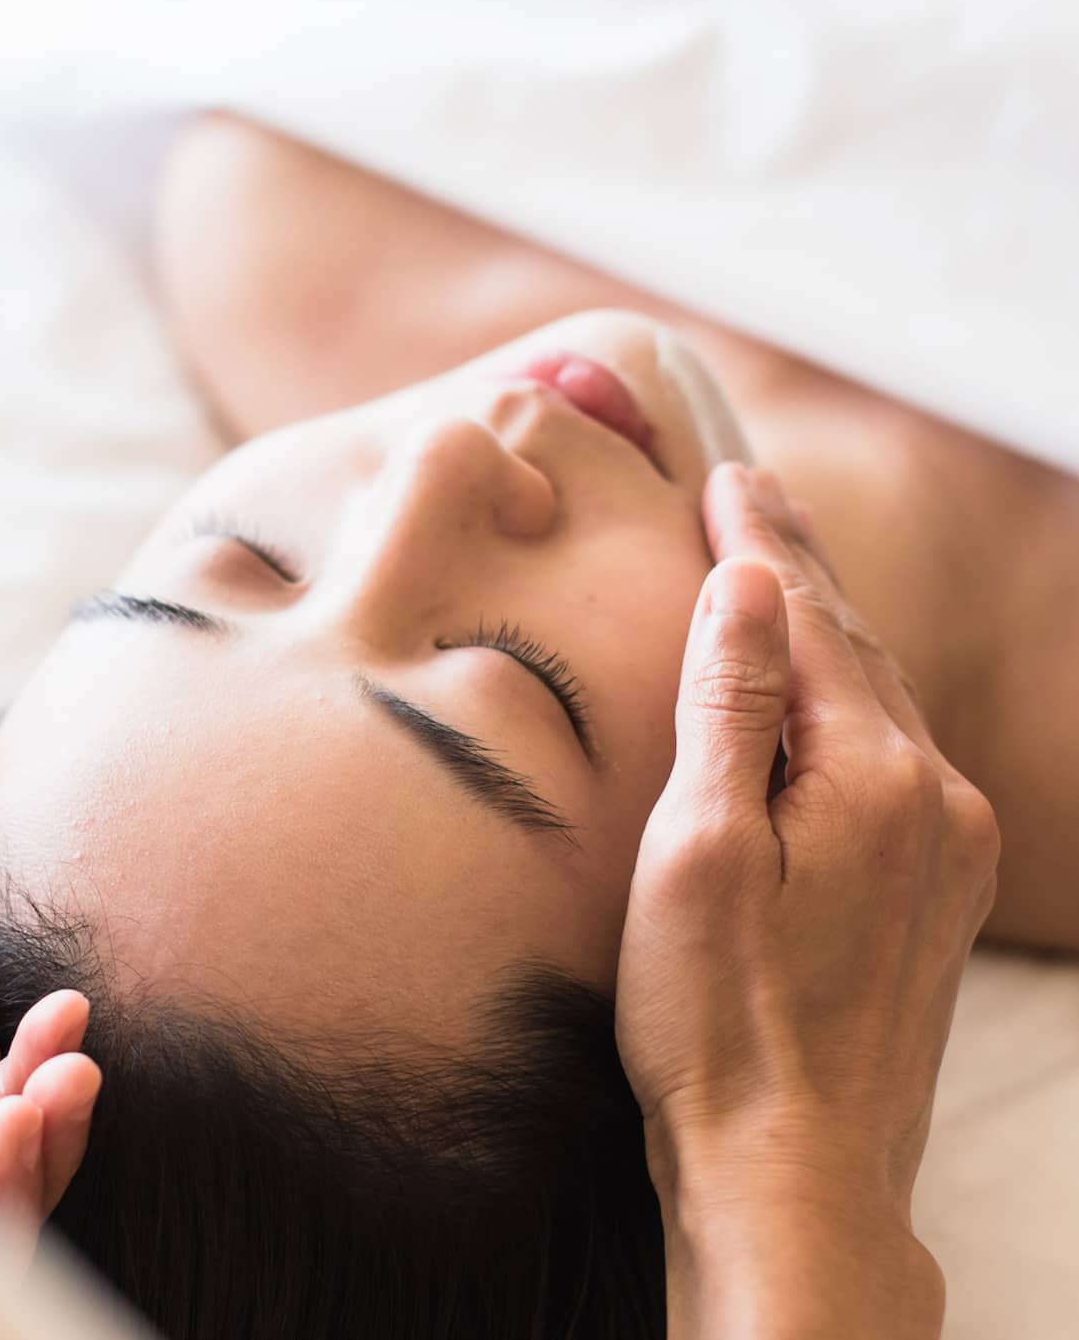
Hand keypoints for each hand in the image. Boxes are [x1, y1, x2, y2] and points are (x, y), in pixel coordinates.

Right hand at [615, 463, 998, 1334]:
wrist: (797, 1175)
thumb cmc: (719, 1021)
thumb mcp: (700, 850)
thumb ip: (732, 707)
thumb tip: (749, 583)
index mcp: (876, 778)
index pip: (809, 619)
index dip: (760, 541)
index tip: (724, 474)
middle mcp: (938, 799)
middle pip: (858, 646)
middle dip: (796, 566)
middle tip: (749, 490)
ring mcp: (949, 848)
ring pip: (881, 699)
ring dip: (824, 629)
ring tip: (778, 569)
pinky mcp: (938, 890)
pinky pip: (892, 755)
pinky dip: (846, 698)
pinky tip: (820, 691)